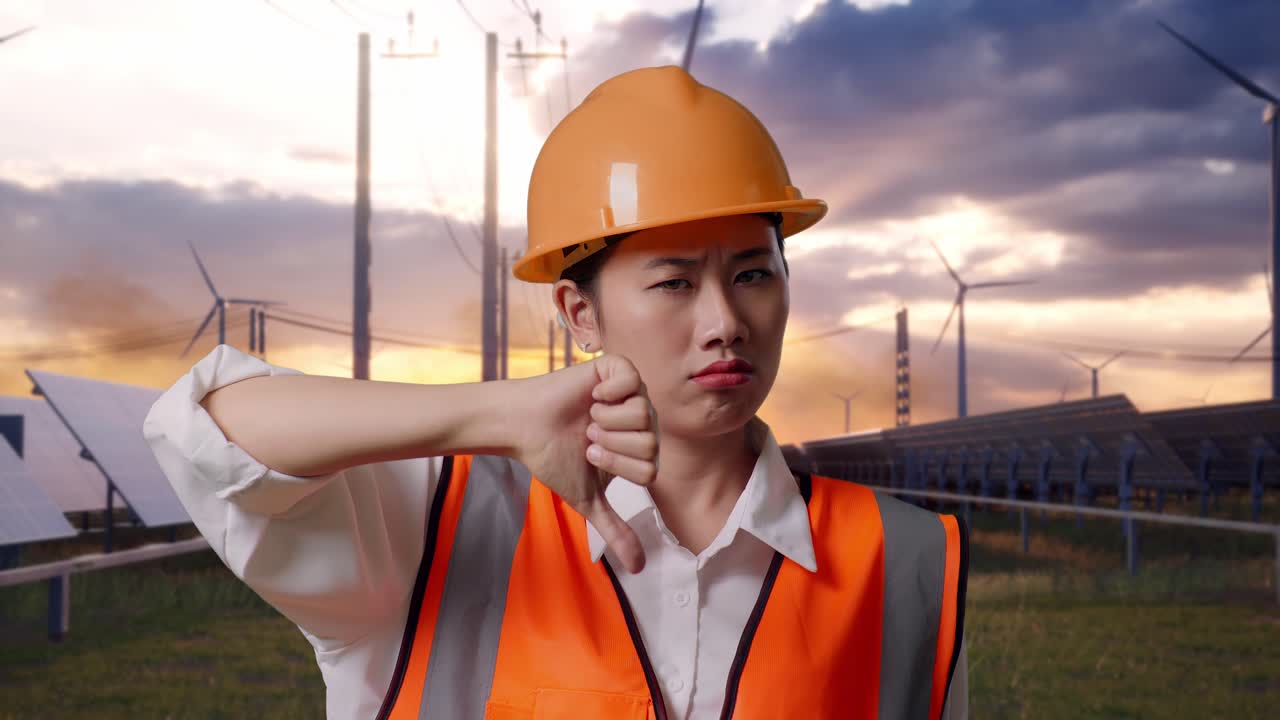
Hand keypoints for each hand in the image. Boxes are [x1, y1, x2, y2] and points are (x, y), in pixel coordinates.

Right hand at [511, 354, 658, 572]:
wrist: (525, 427)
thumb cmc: (554, 458)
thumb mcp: (588, 498)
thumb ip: (615, 529)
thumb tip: (638, 568)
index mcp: (639, 448)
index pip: (651, 468)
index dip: (618, 465)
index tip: (590, 454)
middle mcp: (641, 420)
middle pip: (650, 442)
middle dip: (612, 444)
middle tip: (588, 436)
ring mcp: (631, 393)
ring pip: (644, 413)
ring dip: (607, 420)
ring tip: (588, 417)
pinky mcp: (617, 369)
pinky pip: (632, 381)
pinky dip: (609, 392)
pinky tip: (593, 396)